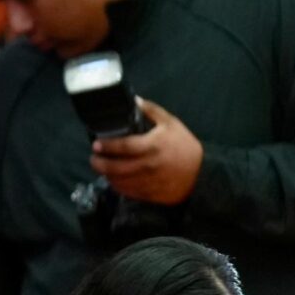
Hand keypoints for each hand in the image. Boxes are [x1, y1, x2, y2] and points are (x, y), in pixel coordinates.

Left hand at [90, 97, 204, 205]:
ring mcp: (148, 182)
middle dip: (99, 163)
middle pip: (116, 168)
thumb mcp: (171, 124)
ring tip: (101, 167)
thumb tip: (133, 100)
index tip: (96, 144)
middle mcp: (148, 165)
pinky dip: (117, 185)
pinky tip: (113, 178)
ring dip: (106, 174)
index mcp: (153, 146)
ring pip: (119, 181)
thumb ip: (152, 111)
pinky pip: (127, 192)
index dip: (108, 146)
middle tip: (93, 158)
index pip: (125, 146)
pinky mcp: (149, 194)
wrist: (201, 174)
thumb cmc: (184, 146)